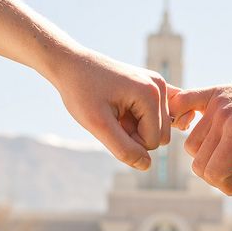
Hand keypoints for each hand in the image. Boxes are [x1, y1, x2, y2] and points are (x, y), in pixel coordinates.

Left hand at [49, 48, 170, 169]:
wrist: (71, 64)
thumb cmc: (81, 92)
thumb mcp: (97, 124)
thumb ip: (123, 148)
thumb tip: (147, 166)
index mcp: (151, 94)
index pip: (153, 142)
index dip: (128, 142)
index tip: (108, 124)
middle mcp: (159, 86)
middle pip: (160, 136)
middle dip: (134, 135)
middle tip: (111, 117)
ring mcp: (158, 84)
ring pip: (158, 129)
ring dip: (135, 128)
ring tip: (114, 111)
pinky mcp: (152, 86)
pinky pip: (157, 116)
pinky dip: (140, 120)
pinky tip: (125, 111)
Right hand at [169, 80, 231, 197]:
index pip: (214, 174)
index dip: (231, 187)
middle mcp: (222, 115)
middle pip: (199, 164)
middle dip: (220, 176)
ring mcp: (215, 102)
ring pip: (191, 145)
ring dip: (208, 158)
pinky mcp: (213, 93)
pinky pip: (181, 104)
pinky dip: (181, 120)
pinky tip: (197, 130)